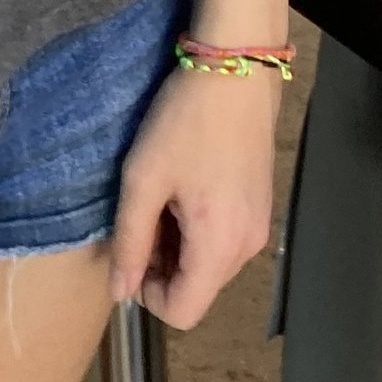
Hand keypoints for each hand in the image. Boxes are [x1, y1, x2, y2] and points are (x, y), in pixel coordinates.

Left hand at [107, 62, 280, 330]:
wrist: (236, 68)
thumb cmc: (185, 121)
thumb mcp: (143, 179)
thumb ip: (129, 241)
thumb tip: (119, 293)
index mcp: (219, 245)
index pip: (182, 312)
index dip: (147, 292)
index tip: (134, 246)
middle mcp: (247, 247)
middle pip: (197, 290)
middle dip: (163, 267)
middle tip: (145, 215)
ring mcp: (260, 227)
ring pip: (210, 268)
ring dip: (180, 248)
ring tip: (165, 197)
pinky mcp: (262, 208)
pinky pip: (225, 242)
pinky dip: (201, 231)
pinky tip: (188, 188)